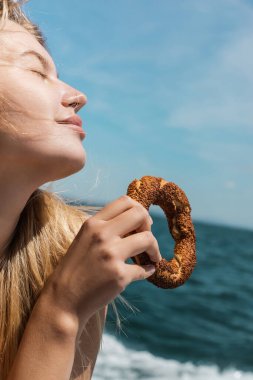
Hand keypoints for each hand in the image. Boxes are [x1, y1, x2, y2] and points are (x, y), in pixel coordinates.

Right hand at [46, 195, 161, 325]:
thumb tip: (136, 220)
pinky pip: (145, 269)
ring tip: (152, 257)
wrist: (64, 300)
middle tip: (147, 239)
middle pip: (140, 214)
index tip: (140, 224)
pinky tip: (147, 271)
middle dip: (149, 226)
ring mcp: (111, 255)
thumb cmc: (76, 269)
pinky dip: (149, 270)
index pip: (125, 201)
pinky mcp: (119, 276)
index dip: (139, 210)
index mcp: (93, 224)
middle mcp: (102, 235)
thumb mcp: (85, 239)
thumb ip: (105, 228)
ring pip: (148, 239)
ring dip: (154, 249)